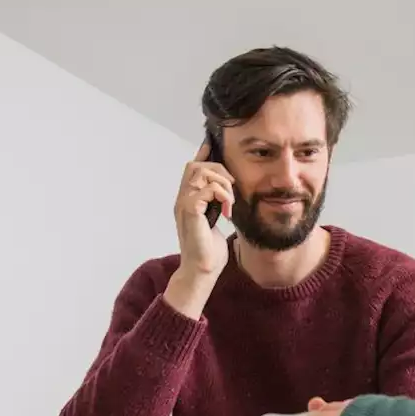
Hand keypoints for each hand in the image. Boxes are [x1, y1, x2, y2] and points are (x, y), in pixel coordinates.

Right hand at [164, 142, 234, 317]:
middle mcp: (182, 199)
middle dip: (219, 170)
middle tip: (232, 189)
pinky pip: (205, 188)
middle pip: (195, 165)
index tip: (213, 144)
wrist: (202, 271)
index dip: (203, 153)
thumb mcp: (216, 222)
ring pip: (200, 172)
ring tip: (230, 202)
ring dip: (222, 183)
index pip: (192, 168)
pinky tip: (227, 211)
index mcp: (188, 200)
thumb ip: (217, 205)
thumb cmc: (210, 252)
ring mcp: (183, 205)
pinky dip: (221, 195)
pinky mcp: (189, 212)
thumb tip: (229, 194)